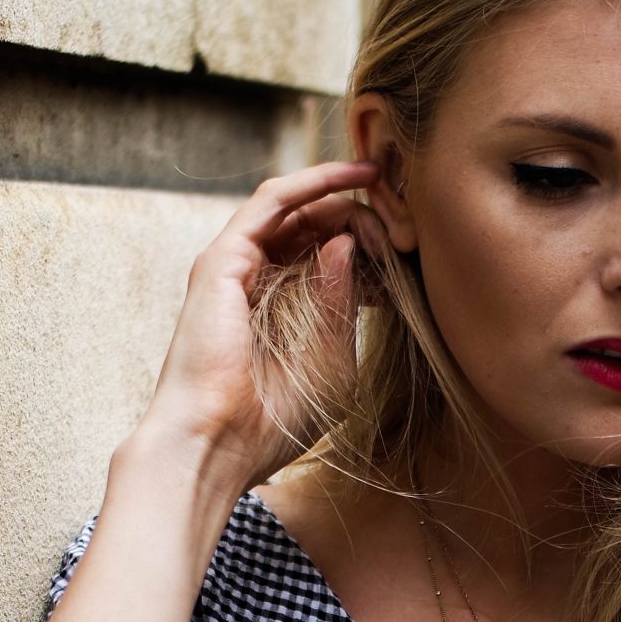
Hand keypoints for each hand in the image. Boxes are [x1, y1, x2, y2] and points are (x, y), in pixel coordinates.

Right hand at [136, 160, 389, 492]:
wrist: (217, 444)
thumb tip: (349, 245)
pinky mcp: (224, 259)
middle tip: (401, 212)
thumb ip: (340, 306)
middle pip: (309, 228)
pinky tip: (352, 177)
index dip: (364, 249)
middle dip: (357, 215)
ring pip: (293, 209)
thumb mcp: (329, 363)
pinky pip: (272, 202)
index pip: (321, 261)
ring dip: (340, 194)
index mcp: (275, 313)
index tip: (404, 250)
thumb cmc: (270, 425)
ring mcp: (234, 268)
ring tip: (384, 185)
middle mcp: (252, 284)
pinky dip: (312, 183)